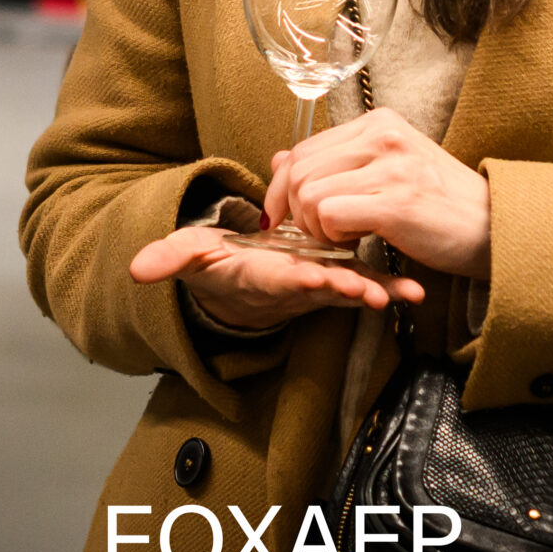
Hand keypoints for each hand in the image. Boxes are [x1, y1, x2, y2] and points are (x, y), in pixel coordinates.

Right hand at [128, 225, 422, 330]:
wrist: (236, 285)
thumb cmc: (216, 264)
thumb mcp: (190, 257)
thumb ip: (169, 259)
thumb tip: (137, 269)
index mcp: (258, 275)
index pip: (276, 278)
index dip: (295, 279)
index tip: (314, 278)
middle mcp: (291, 285)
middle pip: (319, 289)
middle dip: (344, 291)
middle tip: (370, 293)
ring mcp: (316, 286)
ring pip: (346, 288)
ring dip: (373, 292)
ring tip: (401, 295)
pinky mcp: (335, 280)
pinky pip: (364, 282)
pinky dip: (389, 285)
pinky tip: (415, 290)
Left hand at [263, 110, 491, 278]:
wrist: (495, 228)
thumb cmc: (441, 205)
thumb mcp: (386, 171)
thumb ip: (335, 162)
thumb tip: (278, 158)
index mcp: (379, 123)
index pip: (303, 149)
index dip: (282, 187)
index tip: (282, 217)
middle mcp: (384, 135)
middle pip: (298, 170)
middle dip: (295, 212)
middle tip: (320, 235)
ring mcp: (391, 165)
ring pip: (308, 193)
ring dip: (317, 227)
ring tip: (348, 237)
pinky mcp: (396, 200)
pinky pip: (331, 215)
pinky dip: (335, 237)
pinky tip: (361, 241)